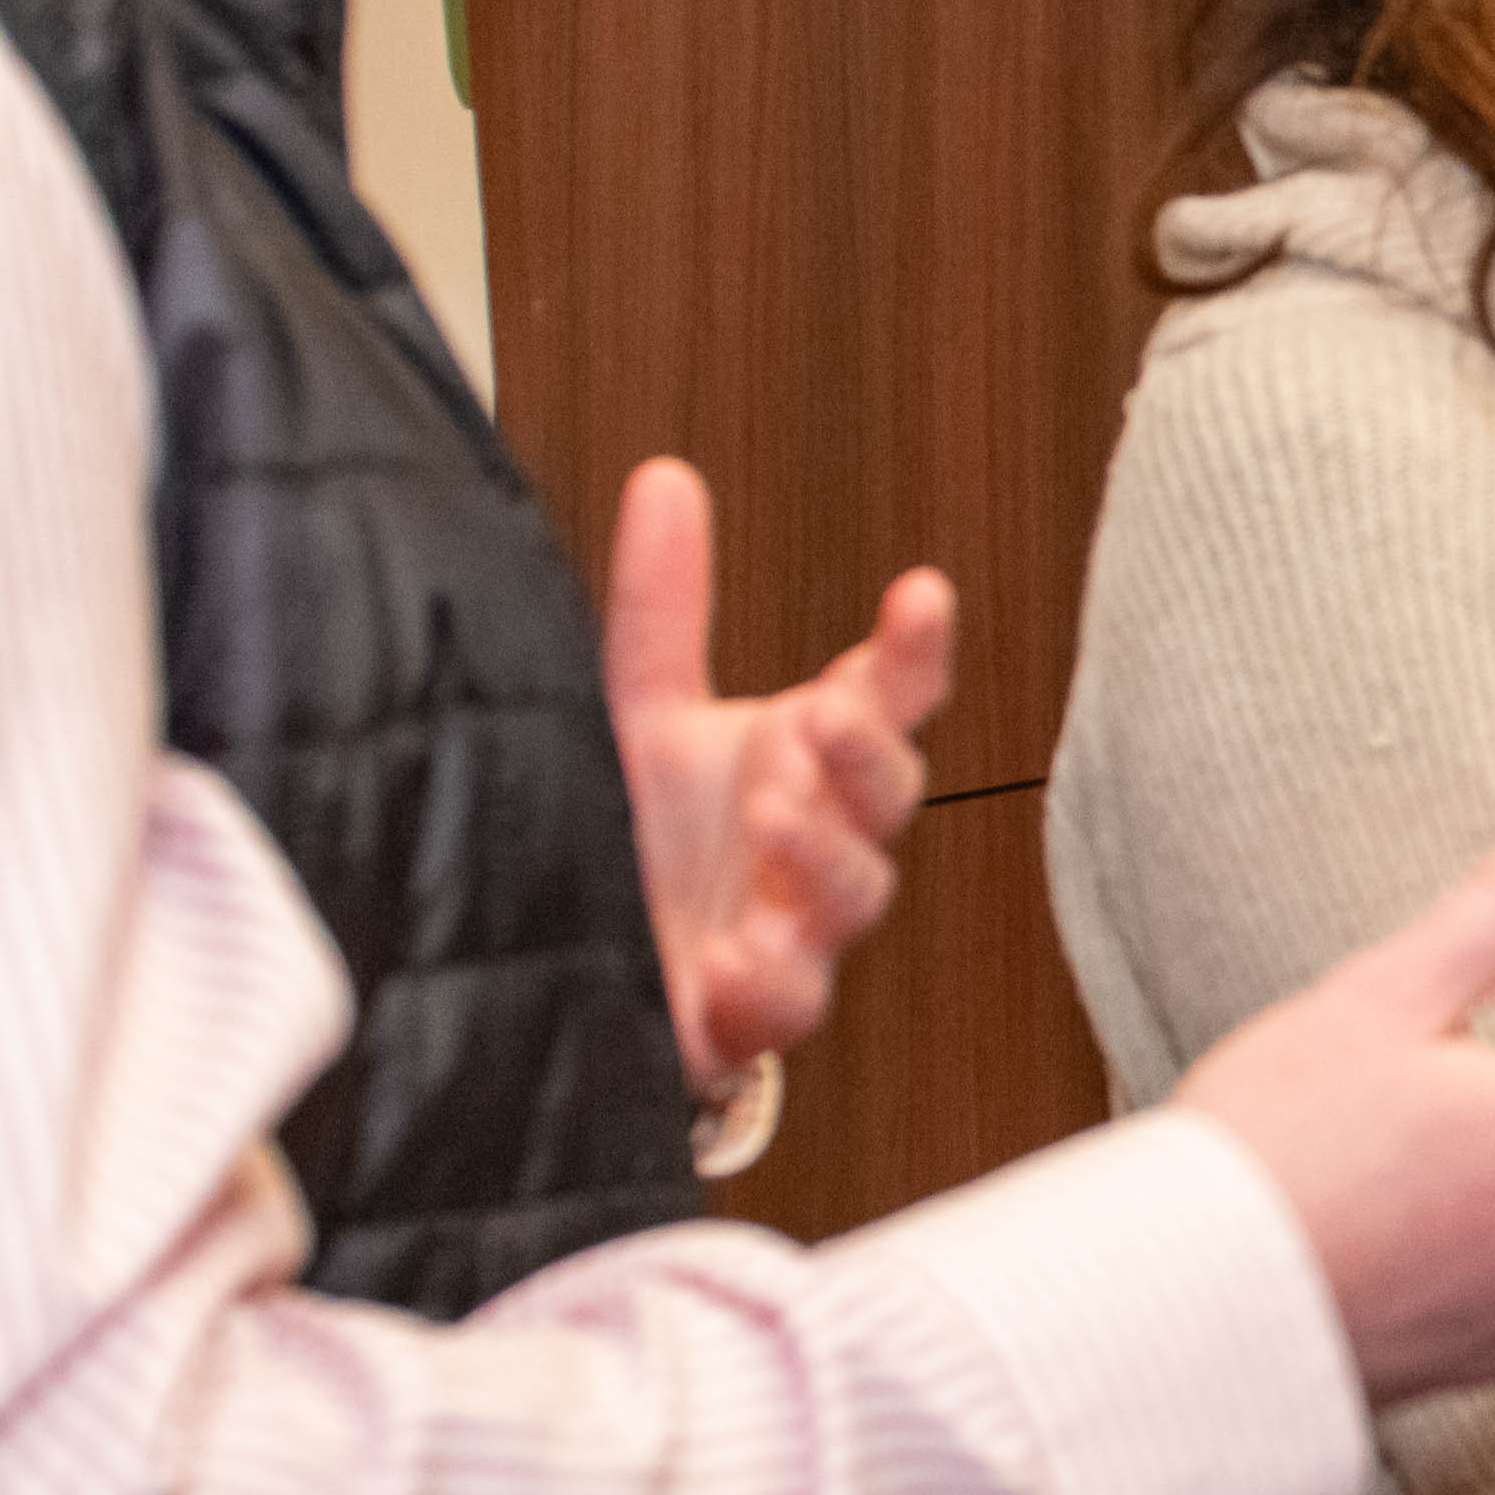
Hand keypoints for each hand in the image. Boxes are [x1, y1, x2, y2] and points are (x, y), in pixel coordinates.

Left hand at [603, 457, 956, 1102]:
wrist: (574, 975)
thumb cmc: (636, 846)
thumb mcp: (639, 716)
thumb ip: (662, 610)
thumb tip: (665, 479)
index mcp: (803, 760)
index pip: (888, 696)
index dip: (913, 649)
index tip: (920, 594)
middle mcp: (812, 842)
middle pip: (886, 795)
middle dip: (865, 753)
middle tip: (825, 717)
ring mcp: (790, 929)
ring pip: (851, 895)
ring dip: (821, 851)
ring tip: (773, 816)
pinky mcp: (744, 1015)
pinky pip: (783, 1004)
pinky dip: (767, 980)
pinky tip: (737, 956)